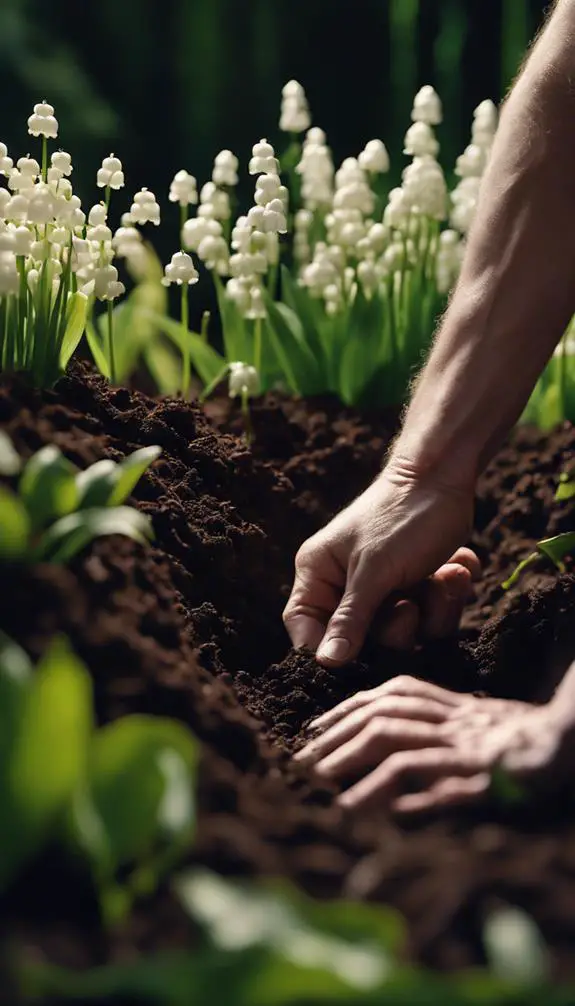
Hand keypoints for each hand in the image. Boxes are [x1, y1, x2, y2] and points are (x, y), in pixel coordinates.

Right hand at [283, 461, 477, 665]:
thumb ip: (351, 619)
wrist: (447, 477)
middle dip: (400, 625)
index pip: (303, 626)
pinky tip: (457, 566)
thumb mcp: (374, 571)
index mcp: (319, 572)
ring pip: (406, 632)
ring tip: (446, 575)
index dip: (326, 646)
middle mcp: (348, 584)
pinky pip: (434, 616)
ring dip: (434, 607)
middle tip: (412, 603)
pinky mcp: (419, 586)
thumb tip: (325, 663)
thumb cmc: (401, 516)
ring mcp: (386, 587)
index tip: (356, 656)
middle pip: (364, 639)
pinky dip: (451, 593)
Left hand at [295, 676, 569, 813]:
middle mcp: (456, 722)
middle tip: (303, 765)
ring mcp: (470, 749)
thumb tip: (388, 757)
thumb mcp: (477, 726)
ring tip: (329, 795)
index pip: (390, 696)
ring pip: (404, 751)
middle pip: (386, 721)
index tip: (313, 729)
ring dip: (361, 772)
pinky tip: (381, 811)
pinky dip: (408, 794)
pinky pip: (443, 784)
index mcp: (452, 707)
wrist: (572, 741)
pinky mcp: (489, 777)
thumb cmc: (524, 741)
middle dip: (339, 740)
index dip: (347, 709)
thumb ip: (436, 729)